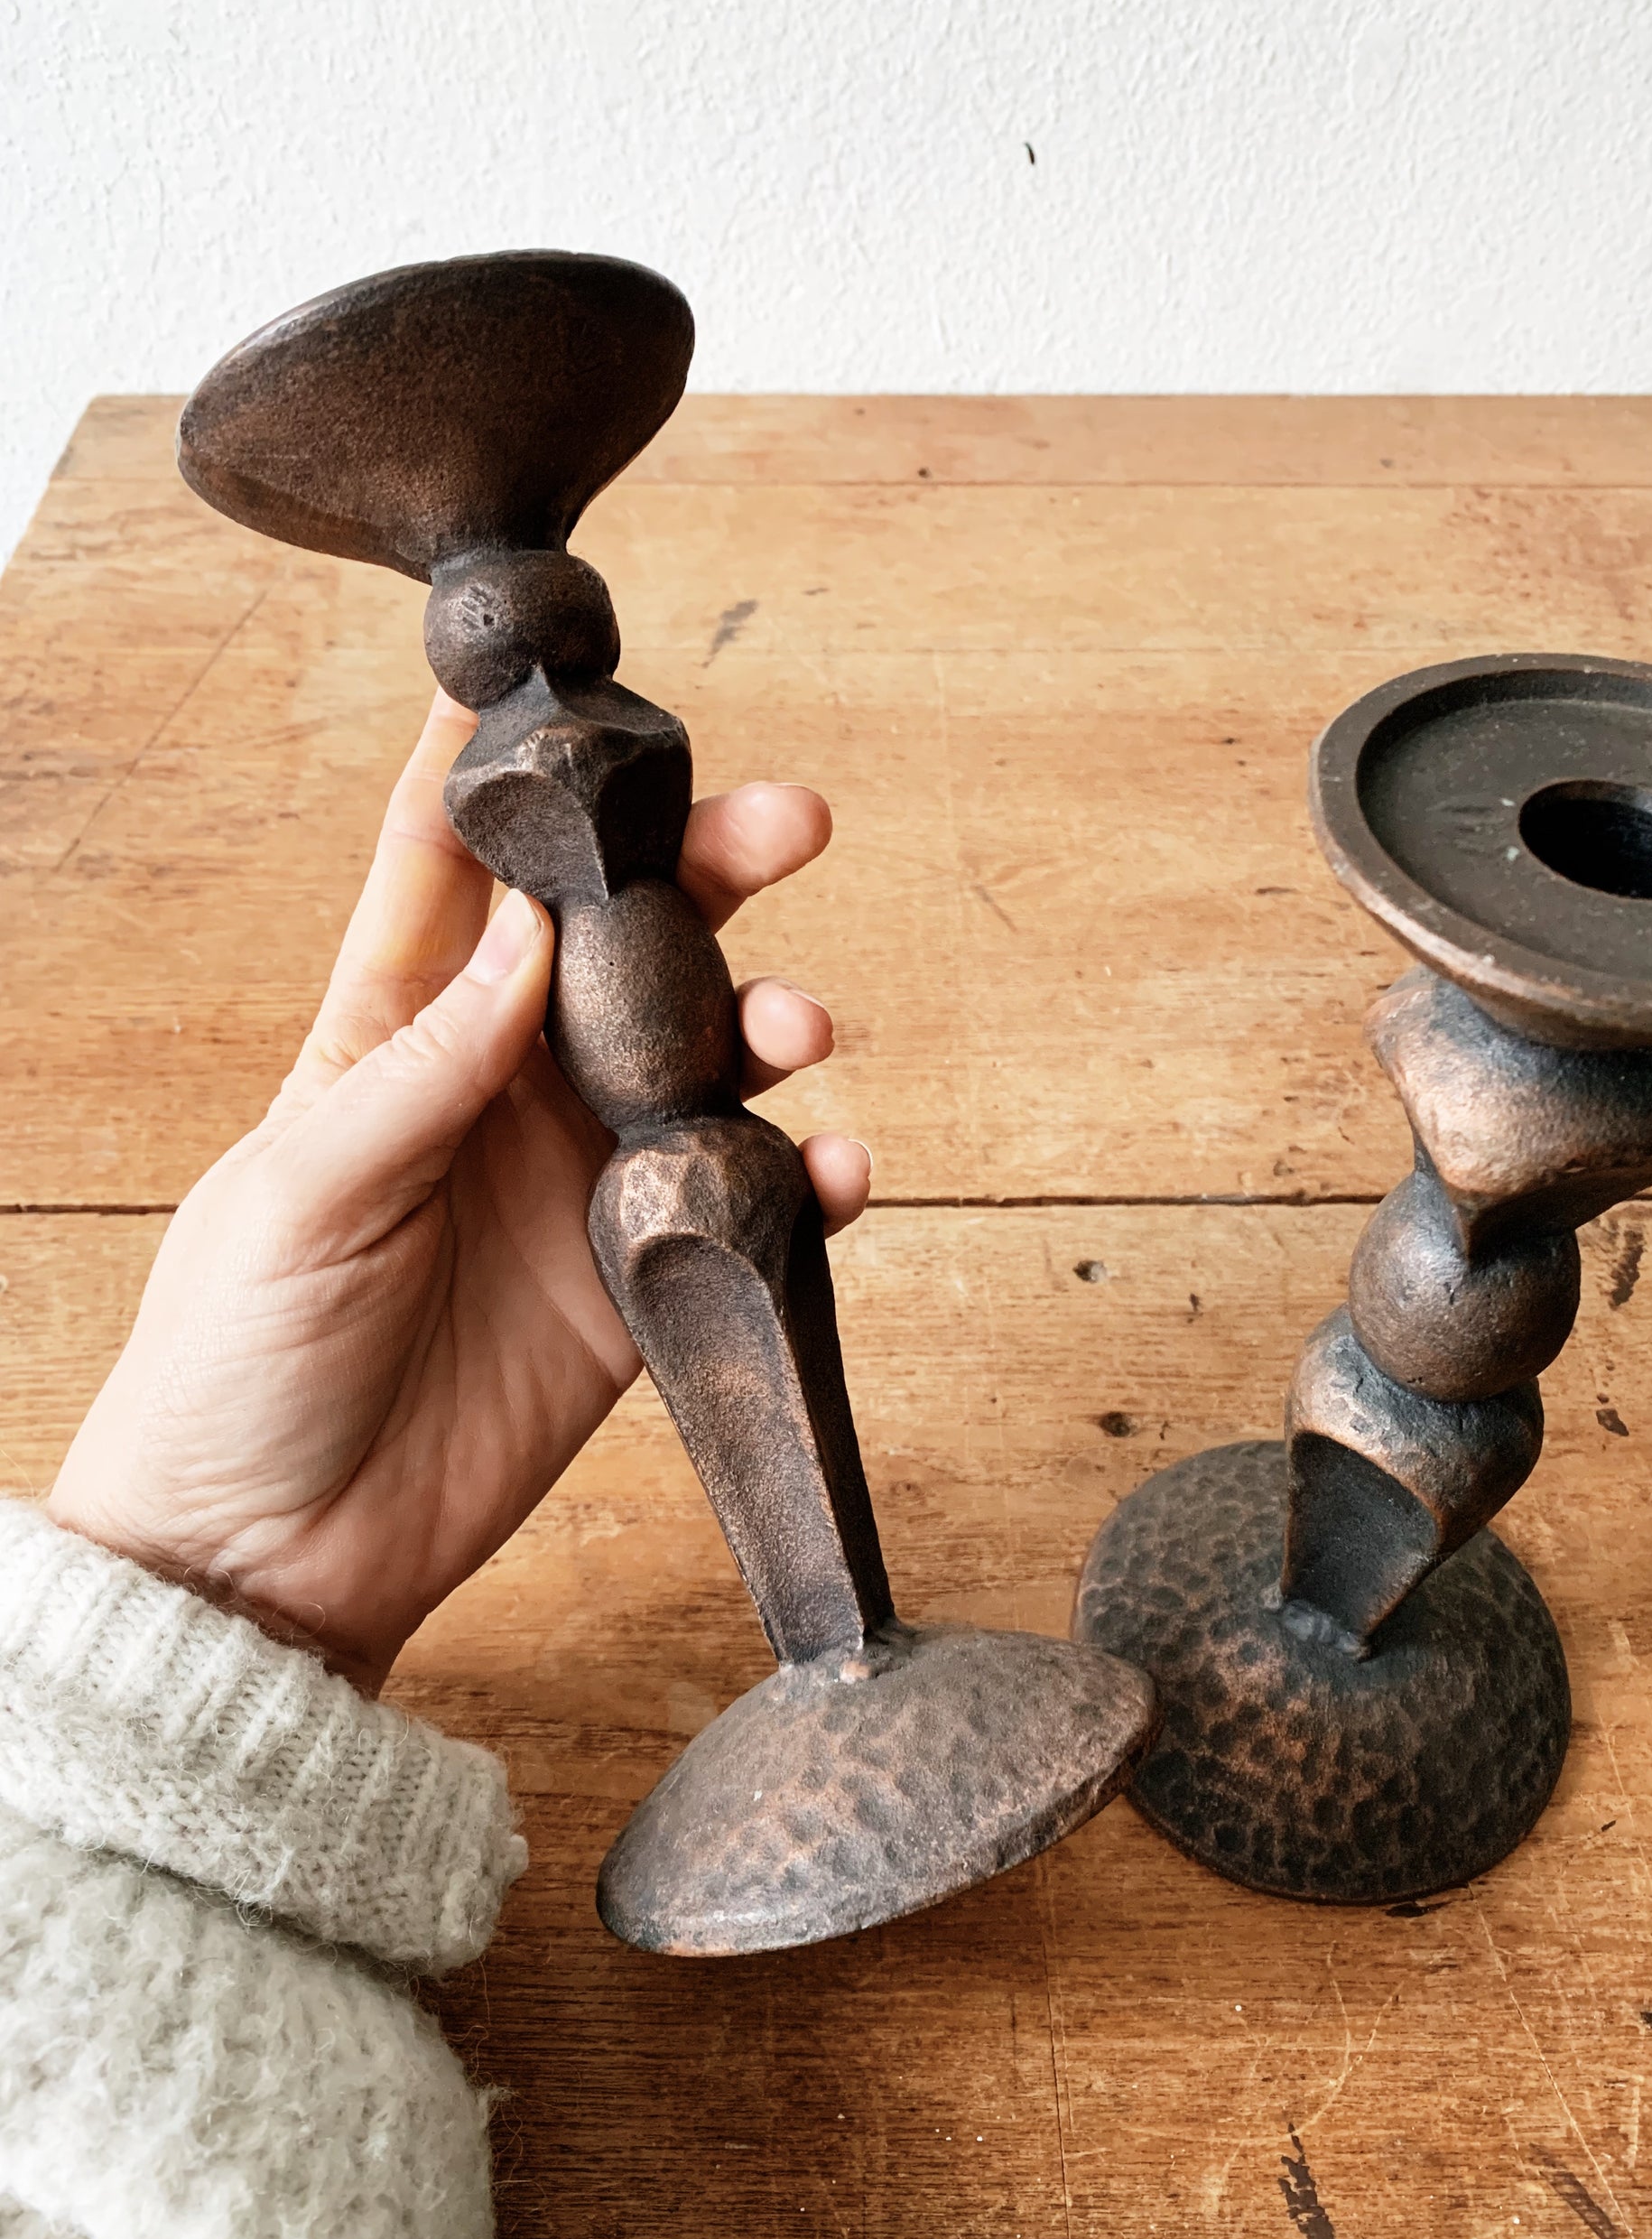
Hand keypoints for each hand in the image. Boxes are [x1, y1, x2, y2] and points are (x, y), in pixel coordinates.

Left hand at [47, 693, 870, 1691]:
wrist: (270, 1557)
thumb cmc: (235, 1361)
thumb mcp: (302, 1193)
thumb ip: (422, 1066)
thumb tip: (522, 929)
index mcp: (389, 1039)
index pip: (449, 873)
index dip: (505, 774)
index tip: (567, 681)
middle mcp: (498, 1090)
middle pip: (616, 944)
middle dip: (700, 870)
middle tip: (782, 821)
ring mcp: (575, 1183)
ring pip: (700, 1059)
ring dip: (765, 1018)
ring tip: (798, 1021)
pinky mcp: (637, 1285)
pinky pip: (741, 1206)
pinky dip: (800, 1179)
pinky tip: (829, 1167)